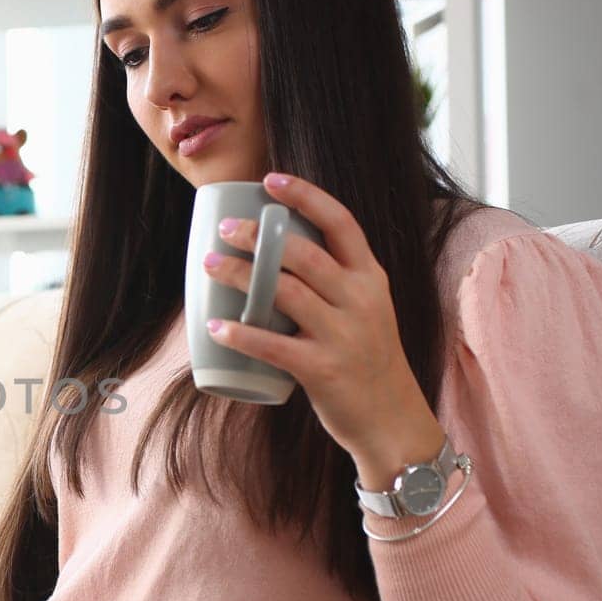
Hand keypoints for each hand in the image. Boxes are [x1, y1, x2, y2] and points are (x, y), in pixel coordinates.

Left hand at [201, 171, 442, 467]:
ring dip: (241, 275)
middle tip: (225, 228)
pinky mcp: (324, 370)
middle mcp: (361, 300)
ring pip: (284, 292)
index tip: (270, 180)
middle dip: (259, 235)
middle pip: (304, 253)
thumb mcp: (365, 309)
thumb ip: (333, 282)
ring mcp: (344, 335)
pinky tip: (215, 327)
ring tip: (209, 264)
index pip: (341, 222)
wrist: (392, 420)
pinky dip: (241, 334)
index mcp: (370, 278)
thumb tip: (272, 252)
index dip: (305, 196)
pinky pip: (274, 346)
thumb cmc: (367, 360)